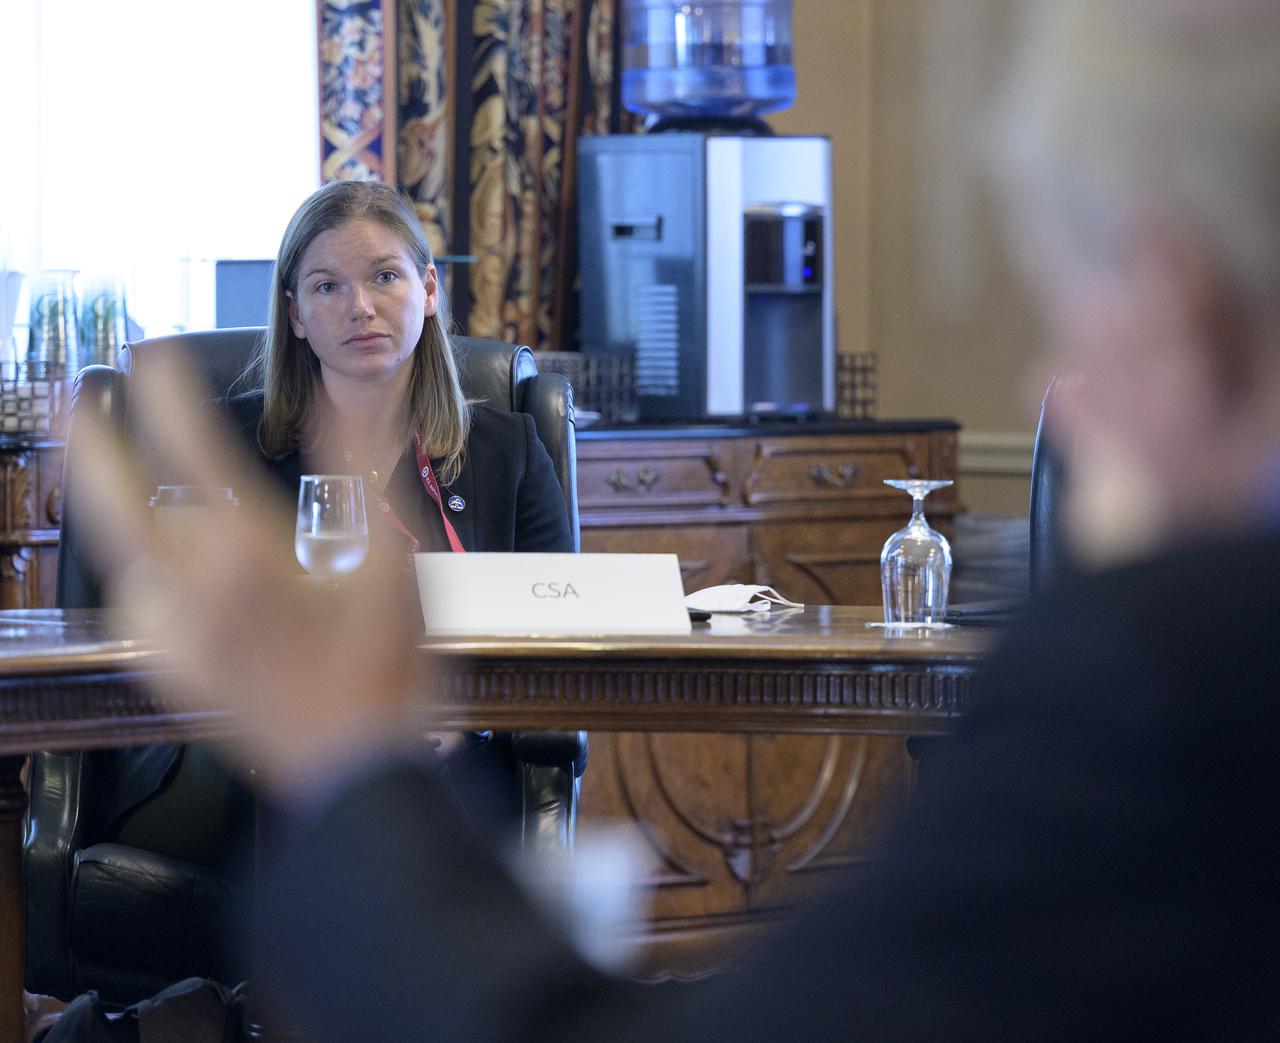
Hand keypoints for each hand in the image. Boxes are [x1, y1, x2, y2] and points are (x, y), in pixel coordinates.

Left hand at [70, 356, 426, 797]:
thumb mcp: (391, 567)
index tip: (156, 356)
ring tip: (108, 471)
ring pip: (118, 556)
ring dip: (109, 507)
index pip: (191, 453)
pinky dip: (135, 573)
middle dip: (91, 445)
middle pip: (115, 502)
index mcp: (248, 558)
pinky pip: (137, 608)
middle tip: (78, 399)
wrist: (354, 770)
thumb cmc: (382, 672)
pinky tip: (148, 568)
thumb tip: (338, 411)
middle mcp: (196, 592)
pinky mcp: (178, 671)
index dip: (168, 395)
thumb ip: (359, 480)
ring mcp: (179, 635)